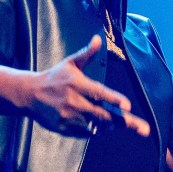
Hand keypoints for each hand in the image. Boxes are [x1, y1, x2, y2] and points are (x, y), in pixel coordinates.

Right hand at [24, 35, 150, 136]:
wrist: (30, 94)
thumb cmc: (54, 77)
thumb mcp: (70, 63)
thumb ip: (87, 54)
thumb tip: (98, 39)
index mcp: (76, 84)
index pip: (99, 92)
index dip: (113, 99)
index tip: (127, 106)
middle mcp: (73, 101)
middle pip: (103, 114)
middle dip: (124, 122)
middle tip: (142, 128)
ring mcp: (69, 117)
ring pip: (97, 126)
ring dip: (114, 126)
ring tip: (131, 126)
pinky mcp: (65, 128)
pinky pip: (86, 132)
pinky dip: (99, 130)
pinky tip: (108, 127)